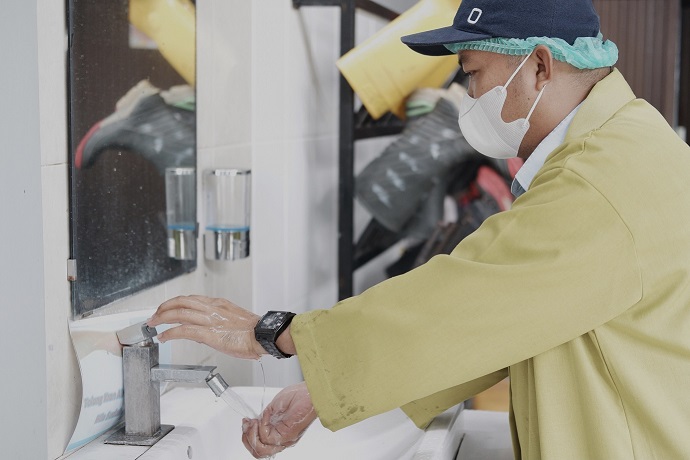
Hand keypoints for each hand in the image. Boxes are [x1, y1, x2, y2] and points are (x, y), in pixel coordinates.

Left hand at [147, 295, 265, 359]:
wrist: (263, 335)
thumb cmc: (253, 331)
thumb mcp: (233, 319)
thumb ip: (215, 322)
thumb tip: (199, 332)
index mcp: (218, 304)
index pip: (191, 299)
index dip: (175, 303)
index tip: (167, 309)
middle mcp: (212, 308)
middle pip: (181, 301)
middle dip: (164, 307)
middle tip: (154, 315)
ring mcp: (210, 320)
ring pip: (179, 313)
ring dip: (162, 318)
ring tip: (153, 324)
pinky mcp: (209, 333)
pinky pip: (184, 331)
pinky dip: (170, 333)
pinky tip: (163, 337)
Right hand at [242, 382, 316, 457]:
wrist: (310, 393)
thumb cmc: (298, 397)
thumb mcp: (273, 408)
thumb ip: (263, 419)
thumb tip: (251, 424)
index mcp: (278, 434)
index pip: (259, 447)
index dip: (247, 437)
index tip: (245, 422)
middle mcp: (281, 440)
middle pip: (258, 452)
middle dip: (246, 438)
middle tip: (247, 424)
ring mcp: (285, 439)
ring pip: (261, 449)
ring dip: (252, 434)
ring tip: (253, 422)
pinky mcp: (287, 435)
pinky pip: (267, 437)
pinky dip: (262, 425)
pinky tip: (266, 415)